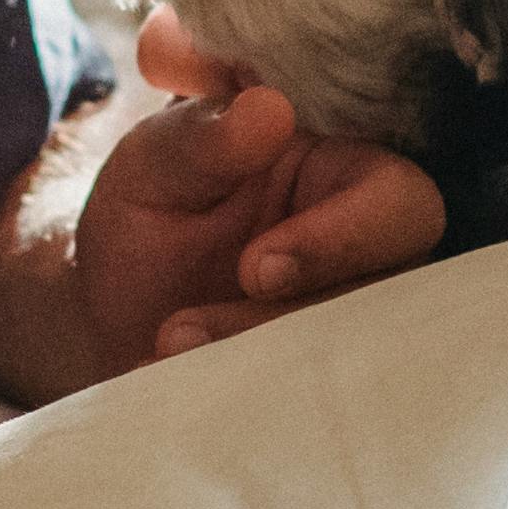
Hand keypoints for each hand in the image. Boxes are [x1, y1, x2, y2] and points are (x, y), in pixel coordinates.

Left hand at [73, 15, 447, 361]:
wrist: (110, 317)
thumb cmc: (147, 221)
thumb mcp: (154, 166)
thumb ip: (203, 138)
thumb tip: (269, 109)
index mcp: (342, 173)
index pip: (397, 198)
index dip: (349, 236)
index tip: (256, 268)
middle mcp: (366, 252)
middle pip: (395, 292)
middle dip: (298, 318)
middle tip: (187, 329)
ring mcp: (350, 322)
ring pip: (356, 353)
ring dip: (260, 356)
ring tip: (168, 346)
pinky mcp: (324, 379)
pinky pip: (323, 399)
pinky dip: (254, 396)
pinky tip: (183, 381)